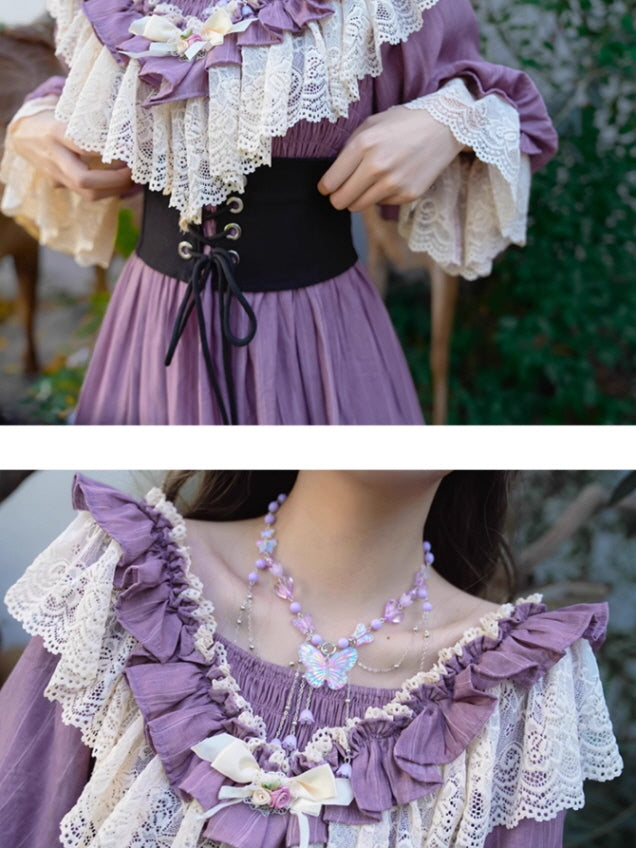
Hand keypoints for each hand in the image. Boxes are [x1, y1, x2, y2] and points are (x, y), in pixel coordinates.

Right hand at [10, 108, 133, 200]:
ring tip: (131, 178)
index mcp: (54, 133)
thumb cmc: (50, 118)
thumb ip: (88, 121)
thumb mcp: (65, 112)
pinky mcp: (60, 186)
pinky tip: (119, 183)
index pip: (82, 145)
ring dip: (115, 190)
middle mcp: (54, 157)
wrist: (23, 135)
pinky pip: (87, 195)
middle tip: (133, 171)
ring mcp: (56, 175)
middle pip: (84, 180)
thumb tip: (124, 127)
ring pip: (88, 194)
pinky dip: (107, 191)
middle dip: (115, 180)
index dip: (107, 150)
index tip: (128, 148)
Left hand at [318, 105, 465, 211]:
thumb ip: (349, 149)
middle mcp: (377, 166)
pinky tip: (391, 179)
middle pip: (341, 201)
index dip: (326, 187)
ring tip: (367, 183)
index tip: (327, 187)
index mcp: (363, 145)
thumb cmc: (402, 123)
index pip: (330, 182)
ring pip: (358, 207)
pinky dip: (380, 196)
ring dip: (358, 198)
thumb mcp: (370, 125)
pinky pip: (381, 204)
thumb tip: (333, 175)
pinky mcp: (407, 195)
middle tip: (343, 190)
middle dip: (338, 197)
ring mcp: (394, 183)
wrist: (443, 127)